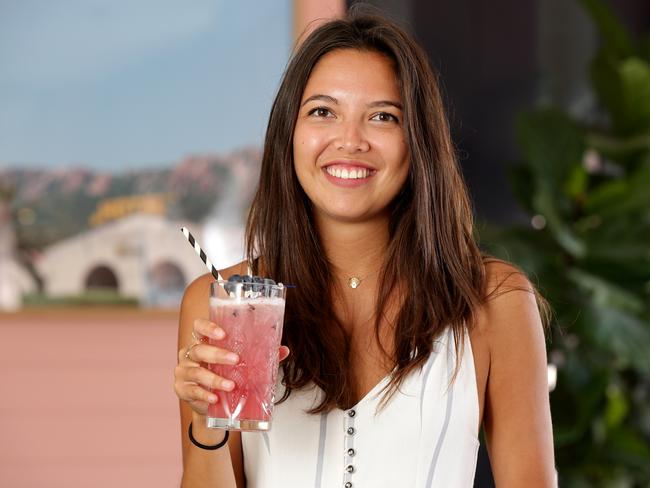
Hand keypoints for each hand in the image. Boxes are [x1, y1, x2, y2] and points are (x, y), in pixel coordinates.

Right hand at [174, 318, 289, 415]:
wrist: (213, 404)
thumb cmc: (226, 375)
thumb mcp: (242, 365)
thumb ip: (260, 356)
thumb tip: (283, 350)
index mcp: (203, 341)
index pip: (198, 326)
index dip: (208, 327)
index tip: (223, 334)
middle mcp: (190, 354)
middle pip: (199, 349)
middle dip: (217, 354)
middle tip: (236, 360)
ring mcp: (183, 372)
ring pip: (196, 372)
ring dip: (214, 379)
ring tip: (231, 385)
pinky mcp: (181, 389)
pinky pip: (192, 391)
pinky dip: (204, 394)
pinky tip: (215, 398)